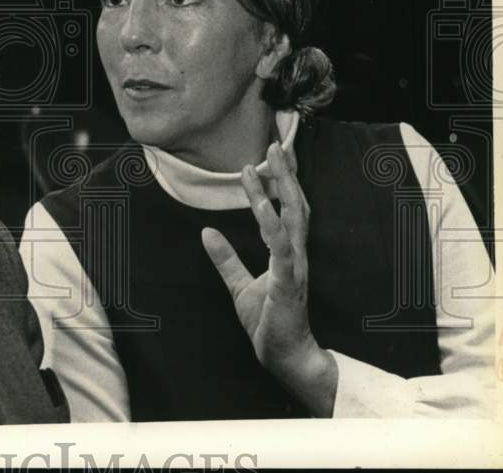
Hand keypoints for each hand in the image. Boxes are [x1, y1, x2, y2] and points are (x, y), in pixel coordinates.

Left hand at [200, 142, 337, 415]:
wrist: (284, 357)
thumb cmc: (268, 323)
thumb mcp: (239, 285)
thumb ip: (226, 259)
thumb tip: (206, 232)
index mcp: (286, 253)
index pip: (285, 210)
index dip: (278, 183)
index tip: (264, 158)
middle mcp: (295, 254)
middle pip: (295, 205)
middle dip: (286, 174)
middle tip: (274, 144)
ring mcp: (294, 267)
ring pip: (291, 219)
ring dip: (279, 189)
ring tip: (265, 163)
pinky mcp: (287, 283)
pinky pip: (281, 249)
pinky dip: (272, 225)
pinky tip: (262, 206)